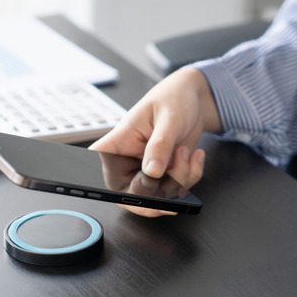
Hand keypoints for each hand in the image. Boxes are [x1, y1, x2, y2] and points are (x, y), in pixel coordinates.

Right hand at [90, 67, 220, 216]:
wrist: (192, 101)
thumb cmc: (172, 100)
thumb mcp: (168, 119)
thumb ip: (159, 145)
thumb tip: (152, 172)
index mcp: (115, 146)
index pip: (103, 172)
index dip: (116, 187)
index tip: (144, 184)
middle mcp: (126, 164)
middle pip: (135, 195)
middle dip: (163, 182)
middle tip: (178, 159)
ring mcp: (145, 174)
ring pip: (160, 196)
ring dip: (182, 176)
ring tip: (184, 150)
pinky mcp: (163, 179)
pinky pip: (176, 192)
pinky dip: (191, 176)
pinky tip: (193, 156)